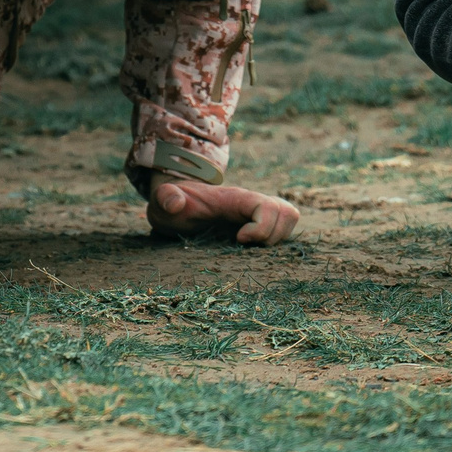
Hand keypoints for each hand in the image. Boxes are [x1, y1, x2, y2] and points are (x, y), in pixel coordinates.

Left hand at [147, 179, 298, 244]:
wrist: (174, 205)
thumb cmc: (171, 205)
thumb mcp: (163, 201)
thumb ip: (166, 198)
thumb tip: (176, 204)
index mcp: (233, 198)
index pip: (267, 205)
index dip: (260, 227)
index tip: (238, 239)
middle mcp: (251, 204)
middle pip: (287, 212)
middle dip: (273, 236)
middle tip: (248, 248)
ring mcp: (256, 214)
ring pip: (289, 220)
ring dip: (277, 240)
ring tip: (251, 250)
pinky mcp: (257, 226)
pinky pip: (282, 230)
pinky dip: (275, 244)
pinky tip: (252, 253)